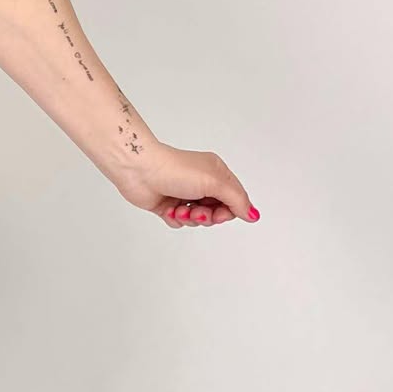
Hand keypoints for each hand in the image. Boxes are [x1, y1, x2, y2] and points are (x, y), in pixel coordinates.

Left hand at [111, 146, 258, 228]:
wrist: (139, 171)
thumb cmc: (176, 170)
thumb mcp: (214, 182)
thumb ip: (236, 199)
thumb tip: (253, 214)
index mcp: (216, 173)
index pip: (235, 198)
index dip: (230, 211)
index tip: (220, 213)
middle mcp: (201, 183)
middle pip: (217, 211)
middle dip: (208, 216)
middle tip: (197, 212)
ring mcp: (184, 194)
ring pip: (198, 219)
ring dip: (190, 218)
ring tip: (180, 210)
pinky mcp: (168, 204)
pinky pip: (179, 221)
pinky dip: (175, 219)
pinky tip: (168, 209)